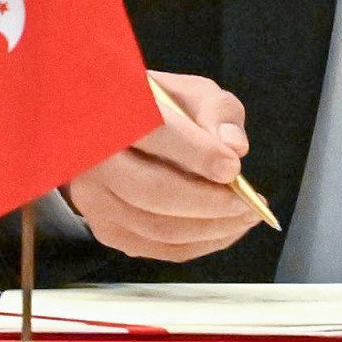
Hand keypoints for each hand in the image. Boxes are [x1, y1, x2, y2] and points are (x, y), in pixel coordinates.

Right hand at [63, 72, 261, 262]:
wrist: (110, 133)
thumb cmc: (156, 110)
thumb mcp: (188, 93)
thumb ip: (216, 110)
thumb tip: (234, 147)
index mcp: (112, 113)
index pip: (154, 133)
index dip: (197, 154)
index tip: (233, 167)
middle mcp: (93, 160)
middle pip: (153, 191)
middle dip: (209, 202)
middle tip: (247, 203)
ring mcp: (95, 201)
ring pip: (158, 227)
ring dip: (211, 229)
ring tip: (246, 217)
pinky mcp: (107, 230)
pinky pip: (158, 248)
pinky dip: (200, 244)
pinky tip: (225, 230)